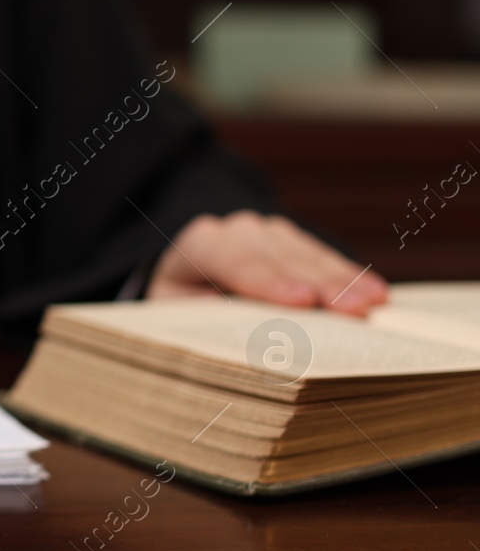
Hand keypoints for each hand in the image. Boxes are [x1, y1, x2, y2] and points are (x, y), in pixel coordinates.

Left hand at [147, 211, 388, 316]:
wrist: (186, 269)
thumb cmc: (182, 300)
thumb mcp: (174, 309)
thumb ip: (198, 312)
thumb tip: (235, 320)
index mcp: (200, 245)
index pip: (235, 260)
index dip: (269, 281)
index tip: (303, 301)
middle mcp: (236, 230)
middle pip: (281, 257)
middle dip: (320, 283)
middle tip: (356, 310)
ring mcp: (268, 231)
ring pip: (309, 254)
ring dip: (344, 280)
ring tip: (374, 304)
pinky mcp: (292, 240)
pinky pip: (324, 257)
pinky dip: (349, 274)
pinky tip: (375, 291)